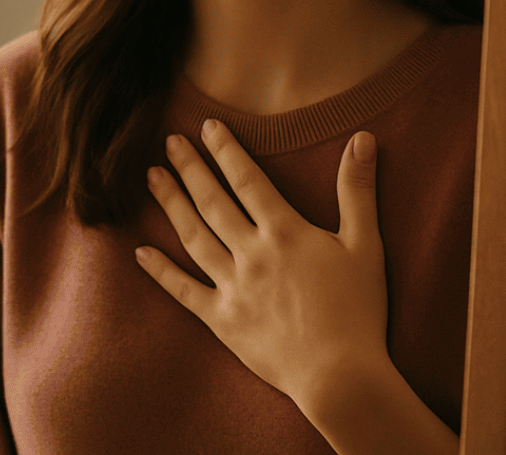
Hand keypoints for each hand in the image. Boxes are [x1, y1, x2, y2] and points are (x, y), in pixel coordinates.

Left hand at [135, 121, 389, 415]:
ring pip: (193, 236)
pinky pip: (184, 290)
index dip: (226, 150)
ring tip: (152, 177)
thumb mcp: (366, 246)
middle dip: (190, 167)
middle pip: (212, 201)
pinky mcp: (222, 320)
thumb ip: (358, 190)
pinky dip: (161, 271)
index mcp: (284, 232)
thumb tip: (363, 137)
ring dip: (170, 204)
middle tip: (169, 141)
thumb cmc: (359, 312)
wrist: (343, 379)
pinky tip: (140, 251)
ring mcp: (233, 287)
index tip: (206, 125)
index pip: (247, 179)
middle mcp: (251, 253)